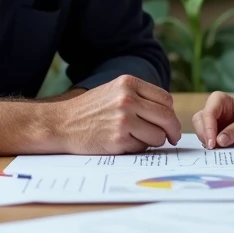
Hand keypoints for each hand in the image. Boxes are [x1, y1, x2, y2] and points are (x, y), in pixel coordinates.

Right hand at [50, 75, 181, 153]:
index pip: (165, 99)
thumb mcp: (113, 91)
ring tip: (136, 138)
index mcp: (128, 83)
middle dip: (172, 131)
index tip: (170, 124)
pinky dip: (137, 148)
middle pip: (166, 117)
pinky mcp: (118, 140)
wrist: (61, 123)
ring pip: (158, 136)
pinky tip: (122, 143)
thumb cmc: (89, 109)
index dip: (170, 114)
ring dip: (153, 141)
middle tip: (172, 138)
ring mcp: (123, 120)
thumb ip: (139, 97)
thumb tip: (168, 114)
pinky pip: (142, 148)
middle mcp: (128, 99)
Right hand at [192, 91, 233, 148]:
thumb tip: (219, 140)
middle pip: (199, 121)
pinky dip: (209, 145)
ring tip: (219, 150)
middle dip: (205, 134)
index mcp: (220, 100)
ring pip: (199, 130)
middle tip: (214, 149)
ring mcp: (211, 121)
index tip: (213, 143)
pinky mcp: (212, 132)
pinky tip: (218, 151)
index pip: (209, 113)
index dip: (208, 128)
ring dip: (206, 141)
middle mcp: (213, 108)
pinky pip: (204, 138)